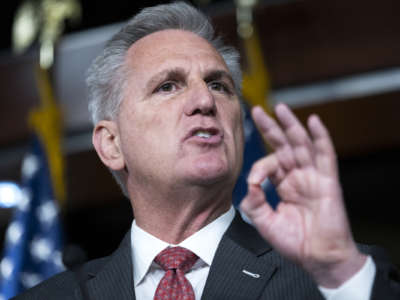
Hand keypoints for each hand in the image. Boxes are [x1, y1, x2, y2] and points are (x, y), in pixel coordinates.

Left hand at [240, 104, 365, 287]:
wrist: (318, 258)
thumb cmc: (295, 242)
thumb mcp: (265, 223)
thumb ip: (254, 204)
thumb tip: (248, 185)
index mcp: (284, 184)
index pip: (269, 164)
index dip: (258, 167)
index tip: (253, 181)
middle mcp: (298, 176)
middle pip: (283, 145)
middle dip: (271, 127)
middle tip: (257, 110)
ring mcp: (313, 176)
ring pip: (302, 144)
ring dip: (291, 125)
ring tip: (280, 107)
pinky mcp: (328, 181)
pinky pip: (325, 155)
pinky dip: (321, 138)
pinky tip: (314, 122)